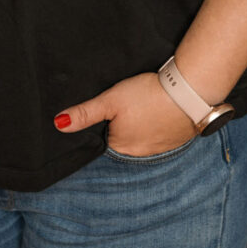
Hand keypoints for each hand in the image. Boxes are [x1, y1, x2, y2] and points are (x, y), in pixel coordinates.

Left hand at [54, 71, 195, 155]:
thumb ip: (85, 113)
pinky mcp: (176, 139)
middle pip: (123, 140)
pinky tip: (157, 111)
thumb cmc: (146, 95)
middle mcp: (140, 155)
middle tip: (126, 106)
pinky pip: (160, 135)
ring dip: (141, 126)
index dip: (104, 126)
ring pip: (143, 138)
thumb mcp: (110, 100)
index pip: (104, 141)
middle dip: (122, 127)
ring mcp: (160, 149)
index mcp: (120, 148)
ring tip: (140, 108)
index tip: (107, 113)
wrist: (188, 92)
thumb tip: (58, 125)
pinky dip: (157, 125)